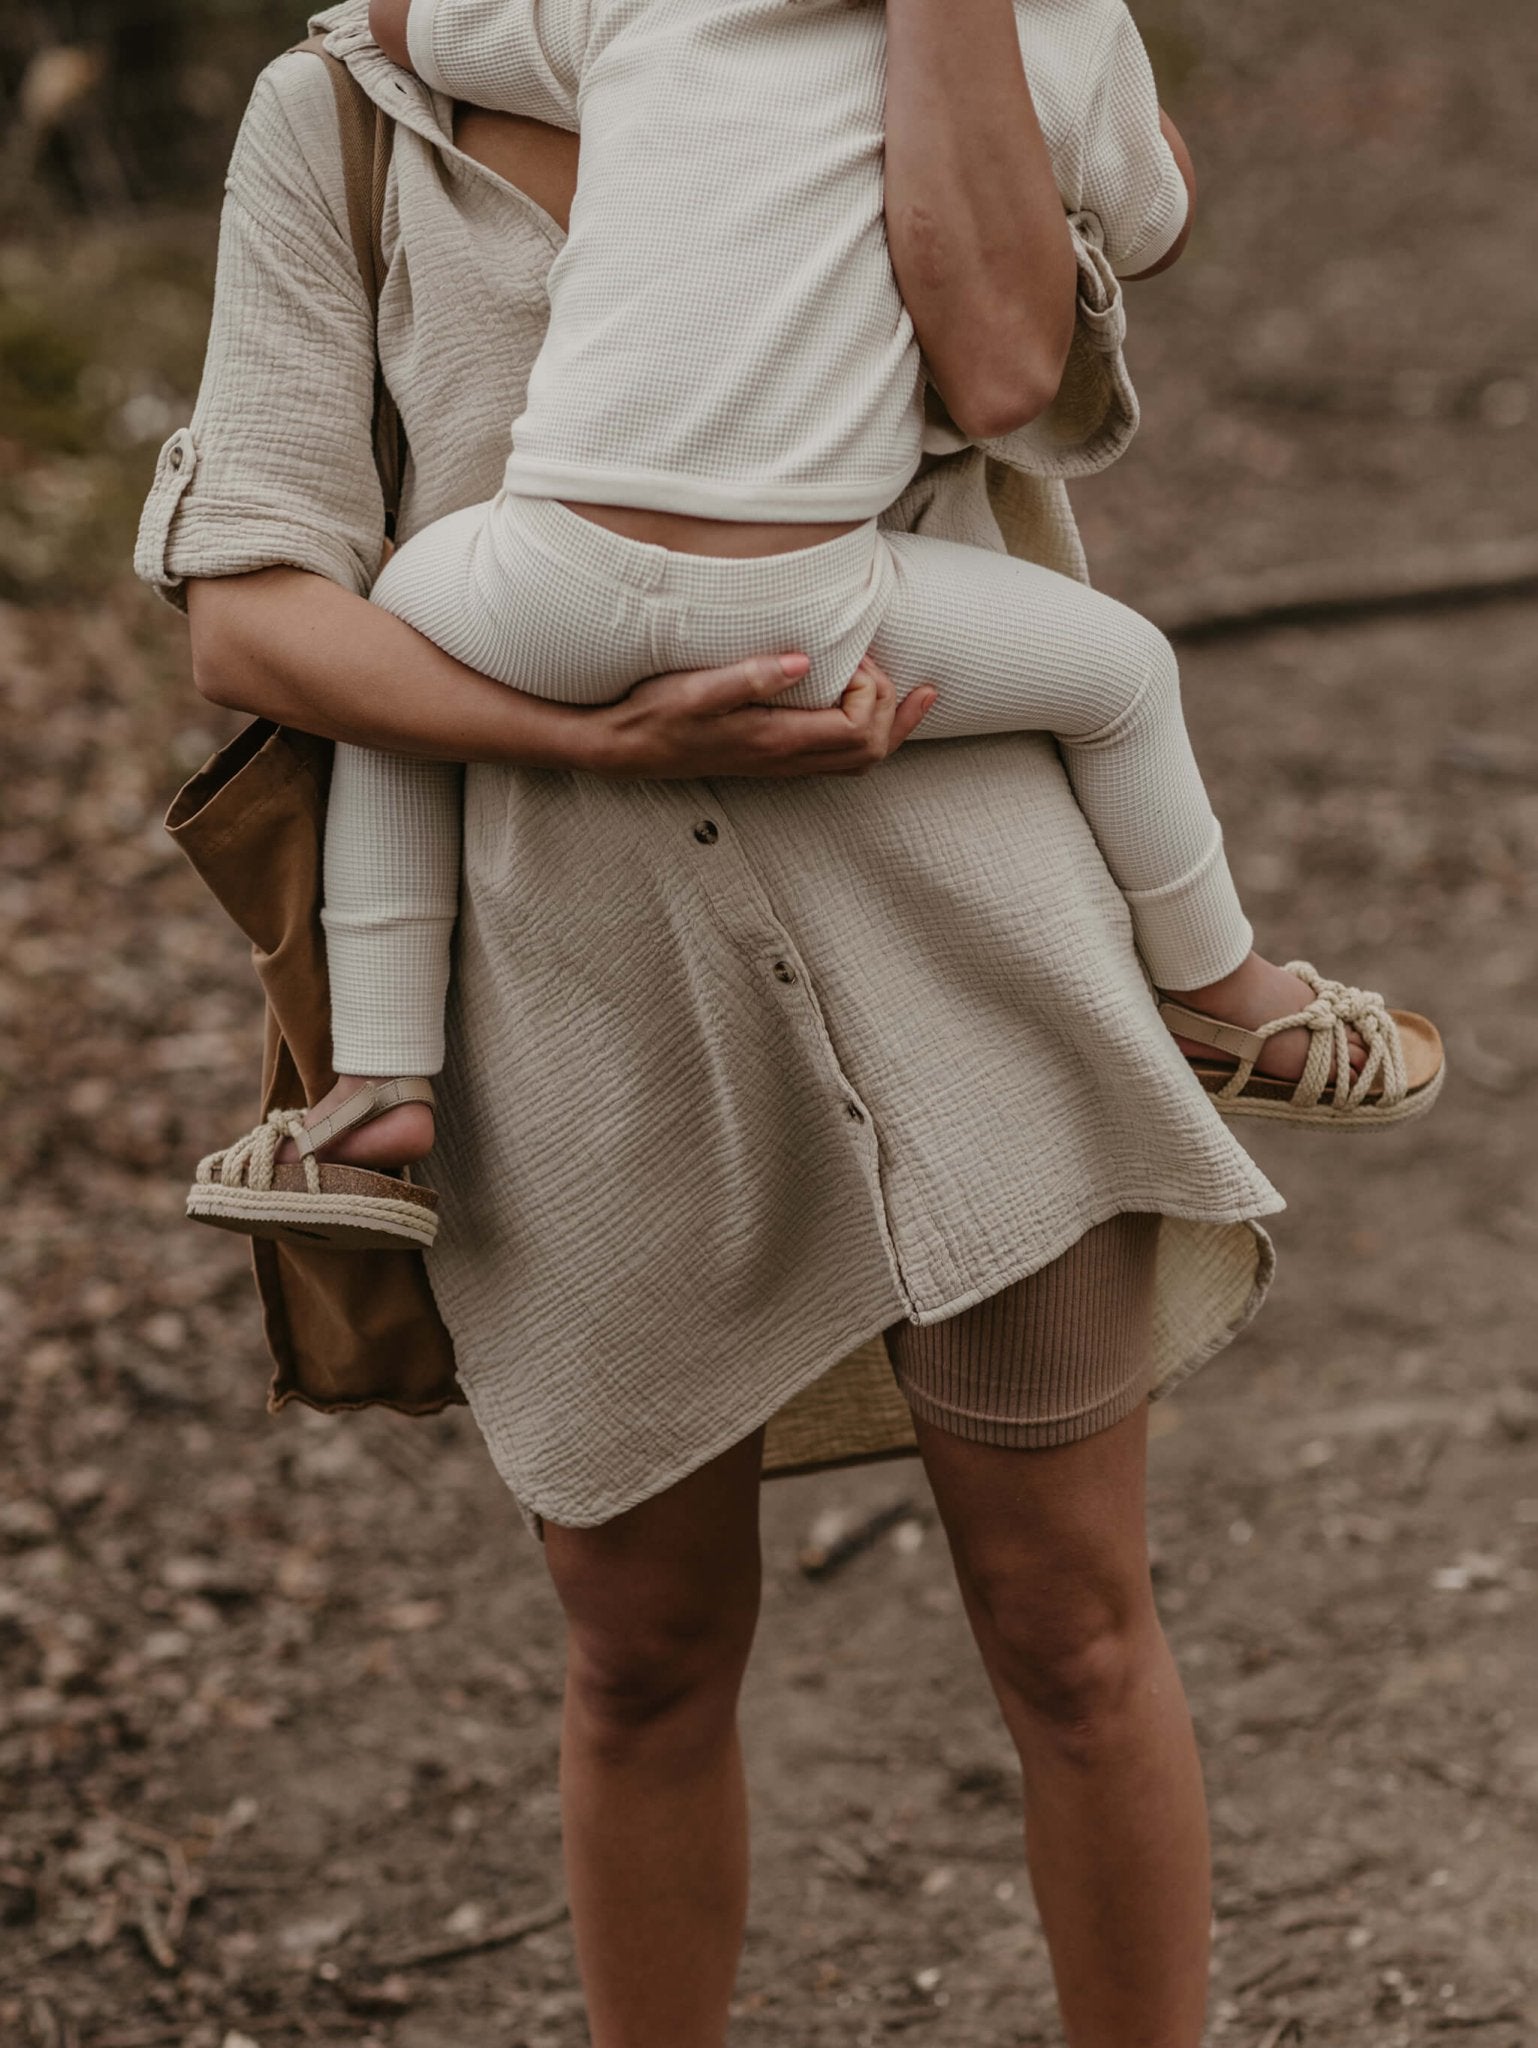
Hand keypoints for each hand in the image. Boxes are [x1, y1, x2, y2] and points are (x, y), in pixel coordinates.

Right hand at [590, 651, 937, 779]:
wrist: (625, 747)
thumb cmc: (655, 713)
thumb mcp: (695, 689)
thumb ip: (748, 677)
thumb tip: (801, 661)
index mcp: (775, 740)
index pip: (857, 727)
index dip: (871, 689)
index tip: (851, 654)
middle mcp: (786, 760)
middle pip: (872, 750)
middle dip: (893, 708)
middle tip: (880, 663)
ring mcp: (782, 765)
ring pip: (861, 761)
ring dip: (892, 728)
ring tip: (915, 695)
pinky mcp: (774, 759)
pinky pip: (840, 760)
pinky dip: (869, 737)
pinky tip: (868, 711)